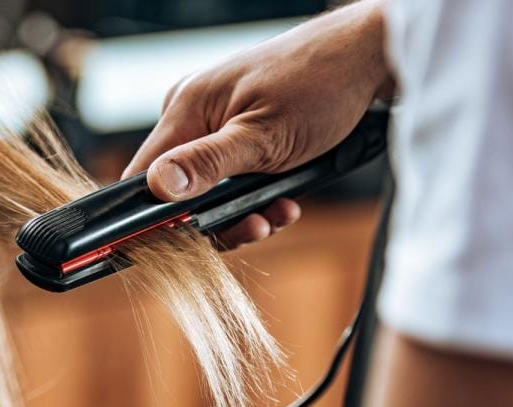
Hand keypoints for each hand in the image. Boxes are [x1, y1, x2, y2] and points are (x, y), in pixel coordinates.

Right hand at [124, 0, 392, 249]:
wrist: (369, 57)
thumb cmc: (321, 85)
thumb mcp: (264, 136)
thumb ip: (207, 163)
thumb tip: (158, 186)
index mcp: (186, 109)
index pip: (143, 175)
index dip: (154, 217)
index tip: (181, 242)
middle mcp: (192, 115)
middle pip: (176, 190)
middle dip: (213, 219)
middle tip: (253, 229)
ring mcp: (214, 123)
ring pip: (207, 189)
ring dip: (241, 213)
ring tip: (278, 216)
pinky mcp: (237, 132)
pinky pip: (230, 178)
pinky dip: (255, 198)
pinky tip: (284, 202)